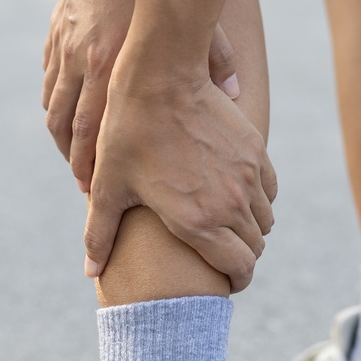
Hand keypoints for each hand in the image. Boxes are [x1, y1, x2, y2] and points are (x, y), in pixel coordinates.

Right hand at [41, 0, 240, 192]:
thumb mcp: (192, 16)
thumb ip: (213, 58)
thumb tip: (235, 95)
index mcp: (116, 62)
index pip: (101, 130)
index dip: (98, 165)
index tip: (102, 191)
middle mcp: (85, 62)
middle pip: (72, 130)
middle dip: (78, 165)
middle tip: (88, 190)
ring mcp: (65, 51)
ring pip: (55, 111)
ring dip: (64, 143)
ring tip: (77, 165)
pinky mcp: (55, 38)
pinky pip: (50, 85)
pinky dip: (56, 110)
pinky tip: (66, 124)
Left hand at [83, 63, 276, 292]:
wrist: (160, 79)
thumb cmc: (128, 133)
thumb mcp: (108, 187)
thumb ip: (100, 234)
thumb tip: (91, 271)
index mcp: (198, 222)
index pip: (240, 269)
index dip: (235, 281)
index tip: (224, 281)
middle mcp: (231, 203)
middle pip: (255, 247)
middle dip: (240, 256)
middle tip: (219, 252)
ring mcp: (248, 176)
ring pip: (264, 219)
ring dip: (248, 227)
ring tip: (224, 222)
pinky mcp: (255, 150)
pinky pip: (269, 189)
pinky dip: (257, 198)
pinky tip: (233, 191)